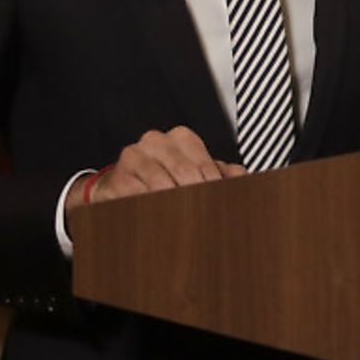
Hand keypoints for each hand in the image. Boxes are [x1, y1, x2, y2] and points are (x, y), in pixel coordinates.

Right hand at [67, 126, 243, 213]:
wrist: (122, 184)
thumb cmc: (165, 176)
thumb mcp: (196, 172)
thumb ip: (221, 173)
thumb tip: (242, 177)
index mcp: (181, 138)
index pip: (203, 163)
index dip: (214, 186)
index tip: (220, 203)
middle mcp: (156, 141)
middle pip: (184, 172)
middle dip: (197, 196)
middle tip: (208, 216)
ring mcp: (134, 157)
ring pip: (161, 184)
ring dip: (176, 204)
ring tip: (188, 221)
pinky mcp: (117, 178)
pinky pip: (138, 196)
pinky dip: (152, 208)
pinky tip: (162, 218)